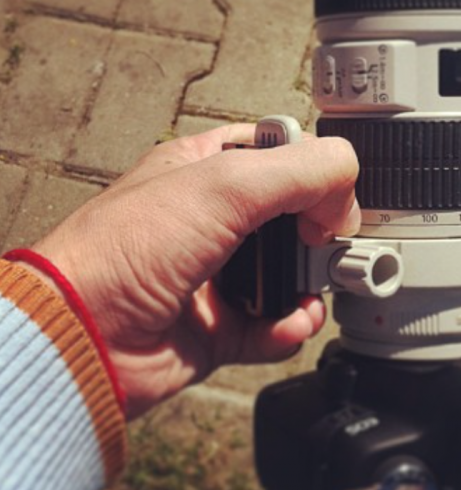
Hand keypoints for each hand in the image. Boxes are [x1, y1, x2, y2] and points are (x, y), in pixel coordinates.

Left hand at [30, 124, 360, 419]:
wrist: (82, 336)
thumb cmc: (126, 248)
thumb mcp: (225, 184)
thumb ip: (302, 171)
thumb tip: (348, 190)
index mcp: (205, 169)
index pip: (279, 154)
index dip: (311, 169)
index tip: (327, 192)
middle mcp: (211, 220)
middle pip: (295, 216)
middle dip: (320, 234)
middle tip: (323, 243)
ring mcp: (215, 275)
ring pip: (290, 275)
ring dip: (310, 286)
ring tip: (306, 292)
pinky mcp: (219, 326)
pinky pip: (274, 327)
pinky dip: (290, 328)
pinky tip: (289, 323)